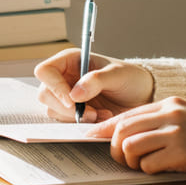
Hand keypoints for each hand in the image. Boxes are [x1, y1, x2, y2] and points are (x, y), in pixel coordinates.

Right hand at [34, 49, 154, 122]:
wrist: (141, 96)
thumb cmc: (130, 78)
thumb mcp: (118, 75)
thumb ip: (96, 80)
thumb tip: (75, 94)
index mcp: (70, 60)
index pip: (45, 71)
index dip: (54, 86)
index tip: (72, 101)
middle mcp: (64, 77)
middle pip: (45, 95)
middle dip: (67, 108)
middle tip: (92, 113)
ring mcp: (66, 96)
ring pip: (53, 110)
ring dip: (76, 117)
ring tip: (101, 114)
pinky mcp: (72, 112)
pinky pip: (65, 122)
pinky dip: (81, 124)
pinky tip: (100, 118)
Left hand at [99, 97, 185, 173]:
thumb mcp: (182, 117)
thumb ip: (155, 120)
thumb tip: (120, 133)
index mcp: (169, 104)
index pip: (128, 114)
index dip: (107, 128)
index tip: (92, 136)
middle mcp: (171, 115)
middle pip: (124, 130)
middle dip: (116, 147)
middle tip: (121, 158)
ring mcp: (176, 134)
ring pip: (131, 146)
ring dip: (130, 161)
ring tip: (141, 164)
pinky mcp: (181, 153)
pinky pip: (149, 164)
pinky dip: (148, 170)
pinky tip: (159, 168)